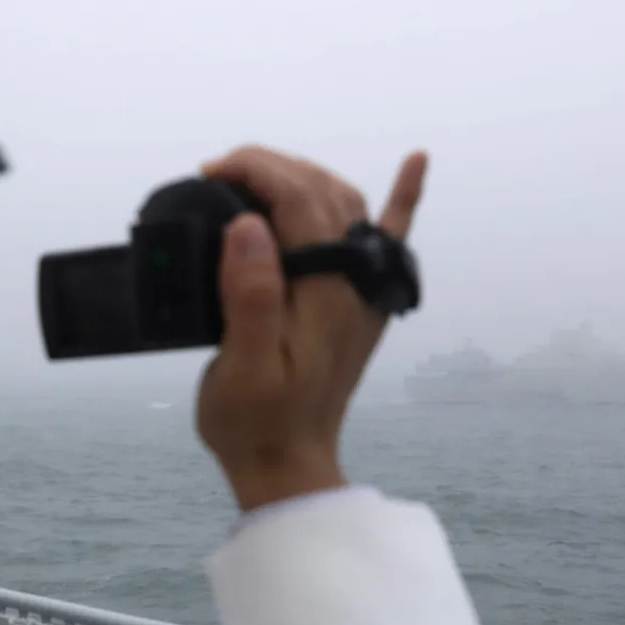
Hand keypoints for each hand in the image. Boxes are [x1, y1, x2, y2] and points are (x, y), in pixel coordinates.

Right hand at [195, 146, 428, 511]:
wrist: (287, 463)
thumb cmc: (254, 421)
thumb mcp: (241, 368)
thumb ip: (250, 296)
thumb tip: (250, 225)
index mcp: (325, 293)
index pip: (300, 199)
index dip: (255, 171)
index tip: (209, 171)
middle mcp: (353, 282)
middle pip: (322, 191)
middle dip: (270, 167)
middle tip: (218, 172)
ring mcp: (362, 289)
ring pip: (344, 202)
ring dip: (303, 174)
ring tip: (254, 175)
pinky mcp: (360, 300)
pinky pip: (390, 237)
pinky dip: (404, 195)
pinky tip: (416, 162)